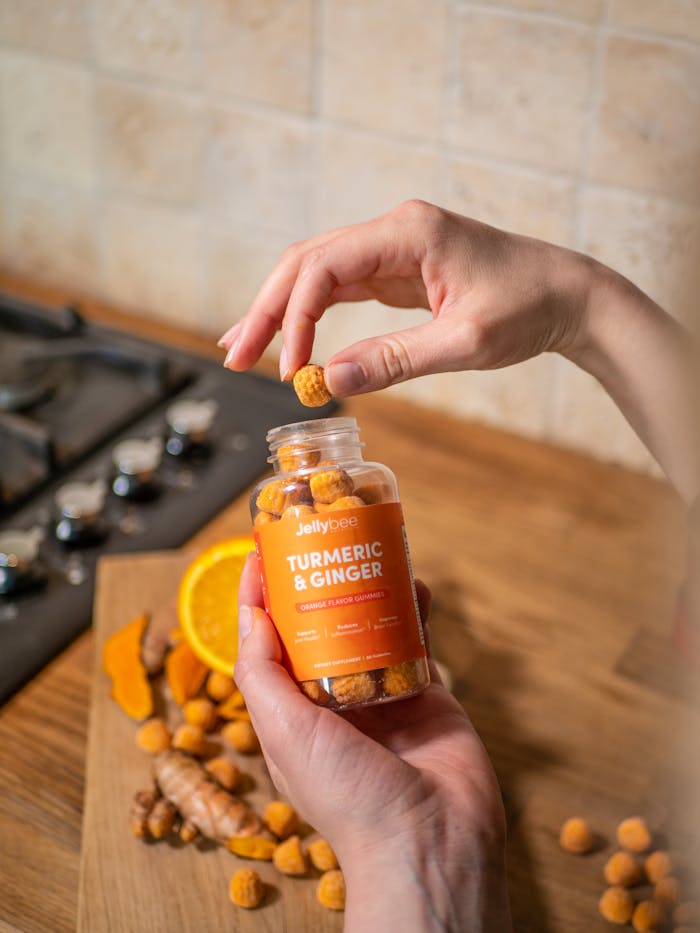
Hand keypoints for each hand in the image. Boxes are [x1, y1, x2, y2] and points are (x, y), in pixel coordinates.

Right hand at [219, 198, 592, 395]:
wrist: (567, 295)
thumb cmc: (528, 308)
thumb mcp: (464, 342)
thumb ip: (395, 360)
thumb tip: (330, 381)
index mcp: (408, 232)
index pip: (325, 265)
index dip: (295, 317)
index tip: (290, 368)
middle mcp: (393, 230)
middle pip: (306, 262)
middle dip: (267, 309)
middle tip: (235, 356)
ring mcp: (392, 247)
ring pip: (316, 272)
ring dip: (278, 310)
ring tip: (242, 348)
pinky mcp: (396, 269)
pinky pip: (340, 288)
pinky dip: (309, 314)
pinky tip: (287, 339)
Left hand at [234, 554, 511, 931]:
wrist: (430, 839)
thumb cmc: (349, 797)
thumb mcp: (284, 732)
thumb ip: (261, 673)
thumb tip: (250, 615)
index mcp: (290, 714)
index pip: (266, 644)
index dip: (259, 598)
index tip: (260, 555)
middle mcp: (332, 702)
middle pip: (319, 628)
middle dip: (317, 583)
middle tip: (320, 542)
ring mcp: (379, 695)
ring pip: (368, 626)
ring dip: (367, 588)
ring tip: (367, 552)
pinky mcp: (423, 692)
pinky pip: (414, 640)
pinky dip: (414, 609)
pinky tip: (414, 583)